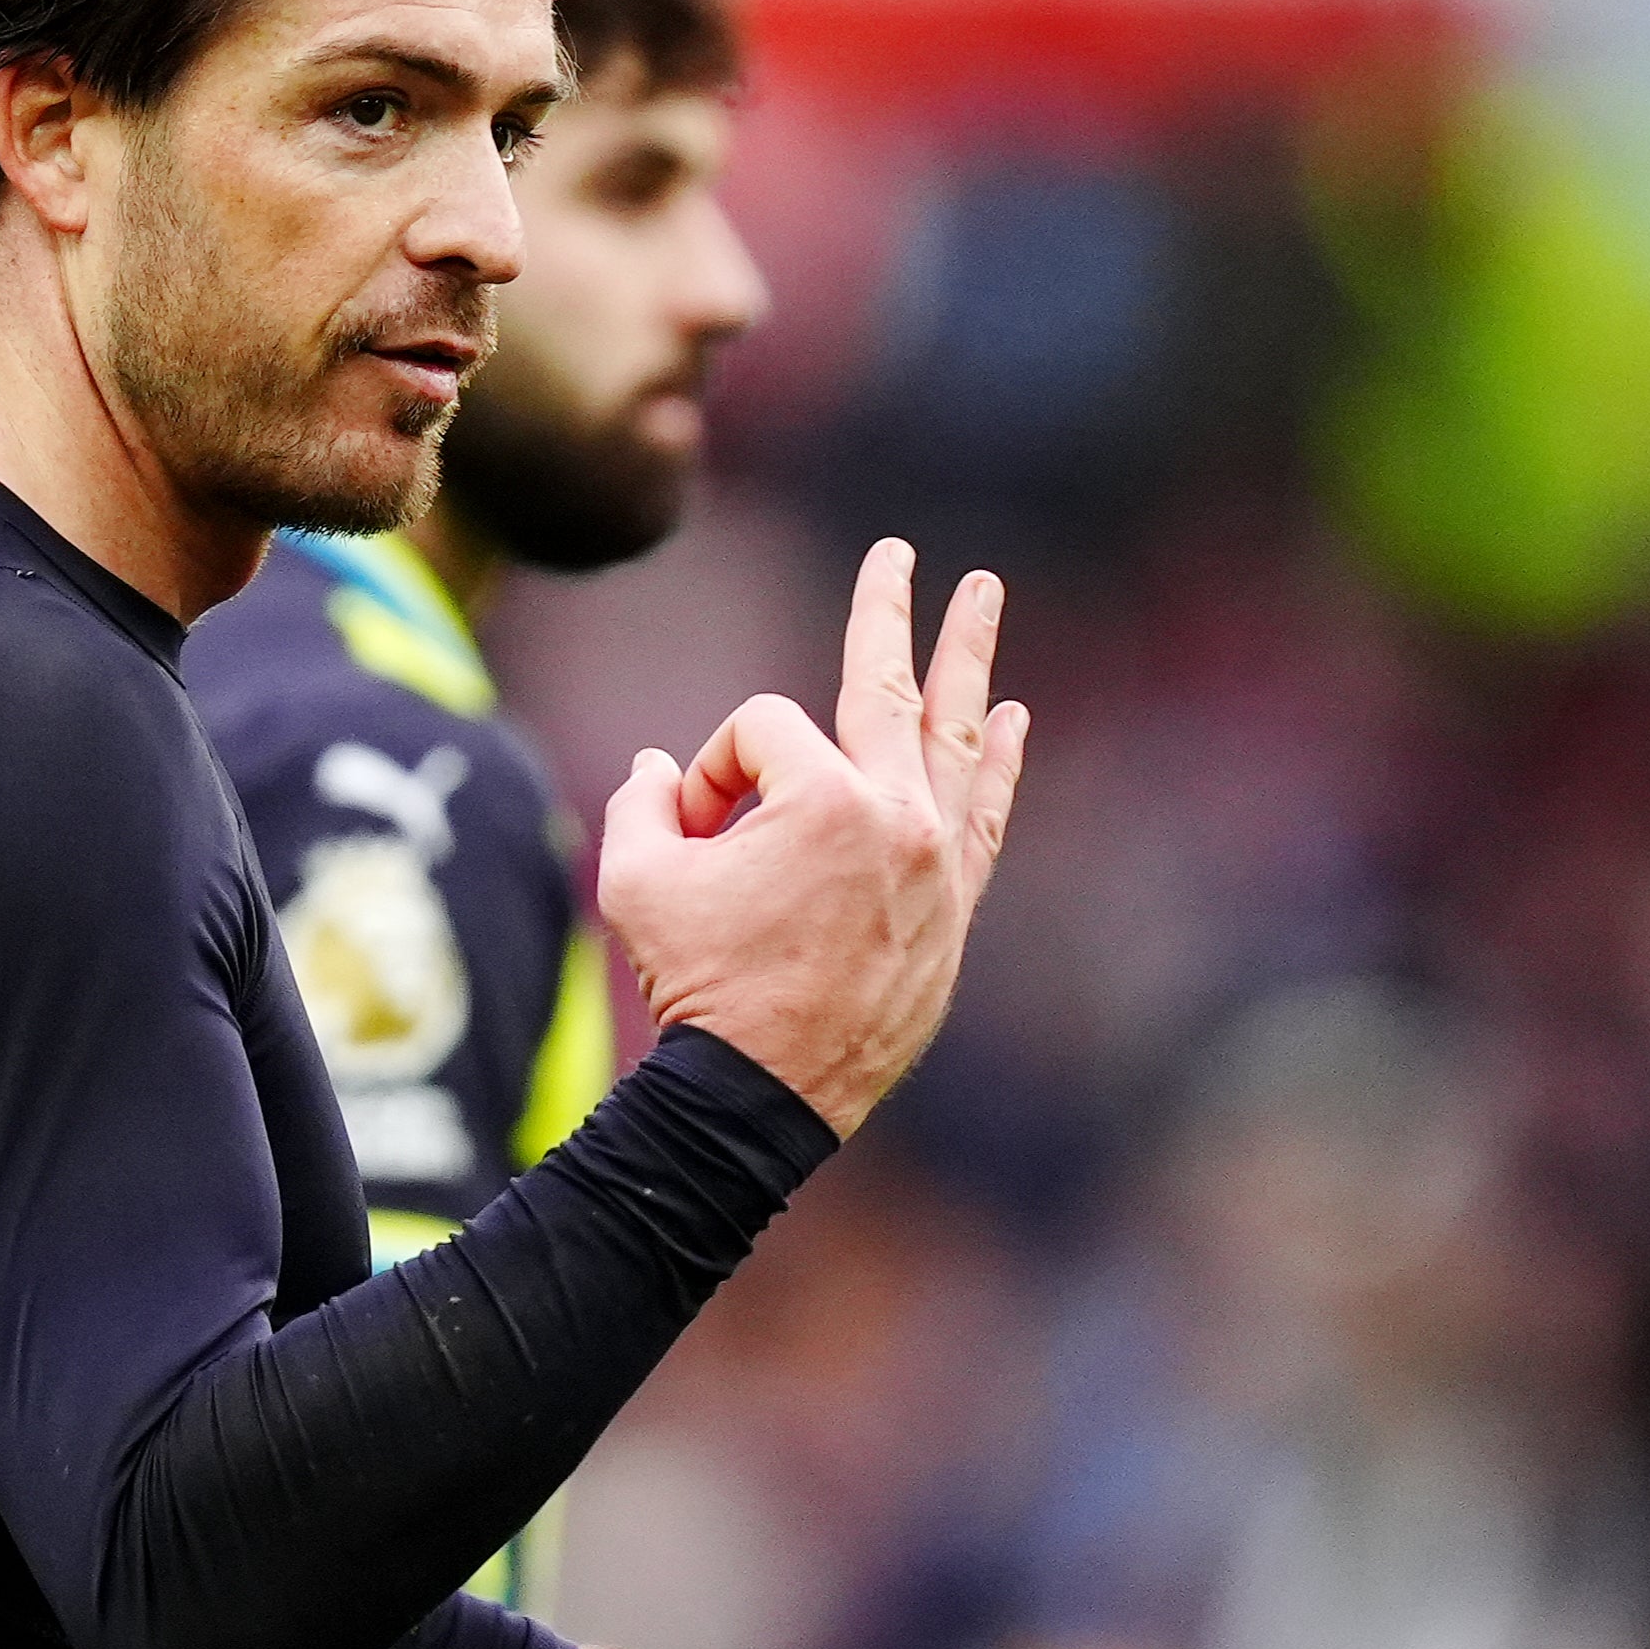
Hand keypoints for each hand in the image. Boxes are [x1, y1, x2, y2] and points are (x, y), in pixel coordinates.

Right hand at [594, 544, 1026, 1138]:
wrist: (760, 1095)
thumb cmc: (698, 985)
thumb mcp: (637, 879)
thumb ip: (644, 802)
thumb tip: (666, 769)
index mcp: (822, 799)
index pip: (761, 731)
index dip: (713, 772)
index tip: (693, 835)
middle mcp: (895, 816)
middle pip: (888, 687)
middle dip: (888, 613)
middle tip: (900, 553)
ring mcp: (936, 861)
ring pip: (956, 739)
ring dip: (967, 663)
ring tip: (982, 596)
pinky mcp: (954, 906)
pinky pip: (988, 817)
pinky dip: (1001, 765)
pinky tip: (1012, 720)